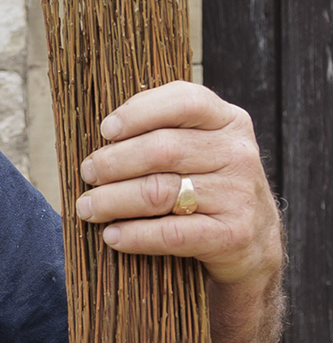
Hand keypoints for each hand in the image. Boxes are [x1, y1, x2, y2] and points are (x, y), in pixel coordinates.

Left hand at [72, 80, 283, 285]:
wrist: (255, 240)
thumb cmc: (208, 187)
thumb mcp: (199, 149)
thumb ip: (164, 133)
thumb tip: (104, 136)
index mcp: (229, 122)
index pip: (184, 101)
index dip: (138, 113)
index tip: (106, 130)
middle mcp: (238, 154)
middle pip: (162, 149)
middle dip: (112, 162)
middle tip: (88, 174)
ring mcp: (238, 194)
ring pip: (159, 191)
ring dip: (112, 201)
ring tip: (88, 207)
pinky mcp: (233, 234)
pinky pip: (170, 233)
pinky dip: (133, 235)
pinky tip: (111, 236)